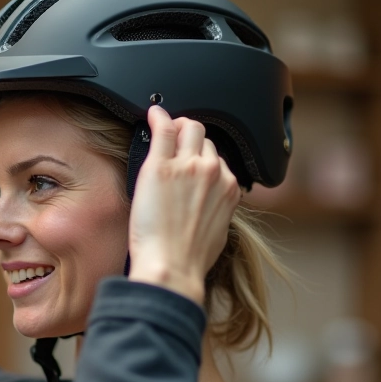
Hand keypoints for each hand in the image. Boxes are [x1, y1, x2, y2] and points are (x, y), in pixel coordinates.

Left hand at [127, 105, 241, 305]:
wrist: (171, 266)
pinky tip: (152, 115)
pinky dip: (158, 117)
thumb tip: (211, 204)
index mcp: (228, 188)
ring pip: (188, 128)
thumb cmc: (190, 257)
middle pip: (204, 137)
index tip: (191, 158)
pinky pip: (163, 128)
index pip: (217, 157)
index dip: (202, 156)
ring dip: (177, 128)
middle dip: (190, 137)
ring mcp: (187, 166)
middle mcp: (212, 171)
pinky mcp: (160, 166)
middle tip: (175, 141)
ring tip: (163, 132)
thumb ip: (218, 209)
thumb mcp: (219, 231)